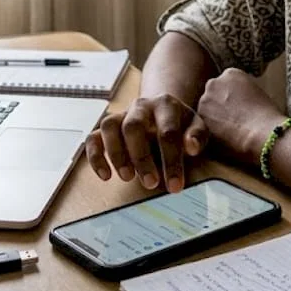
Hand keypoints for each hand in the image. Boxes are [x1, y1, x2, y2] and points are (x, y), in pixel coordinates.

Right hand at [85, 94, 208, 192]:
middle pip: (133, 127)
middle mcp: (140, 106)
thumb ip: (197, 136)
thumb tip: (191, 147)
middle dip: (141, 158)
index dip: (171, 161)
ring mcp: (122, 114)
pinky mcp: (108, 127)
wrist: (161, 109)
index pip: (167, 132)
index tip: (175, 186)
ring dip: (116, 154)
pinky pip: (93, 137)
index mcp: (165, 105)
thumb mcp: (196, 126)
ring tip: (127, 177)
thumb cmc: (179, 124)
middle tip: (150, 183)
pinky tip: (105, 175)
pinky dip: (96, 156)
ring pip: (109, 127)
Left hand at [196, 68, 287, 165]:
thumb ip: (243, 93)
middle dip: (220, 104)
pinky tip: (224, 133)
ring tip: (230, 128)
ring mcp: (206, 96)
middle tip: (233, 118)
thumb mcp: (258, 94)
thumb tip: (239, 101)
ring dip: (214, 116)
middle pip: (214, 93)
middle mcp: (216, 80)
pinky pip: (204, 120)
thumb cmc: (267, 116)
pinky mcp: (201, 112)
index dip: (232, 98)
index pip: (226, 84)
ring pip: (207, 107)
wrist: (262, 131)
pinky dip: (211, 127)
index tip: (239, 108)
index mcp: (232, 73)